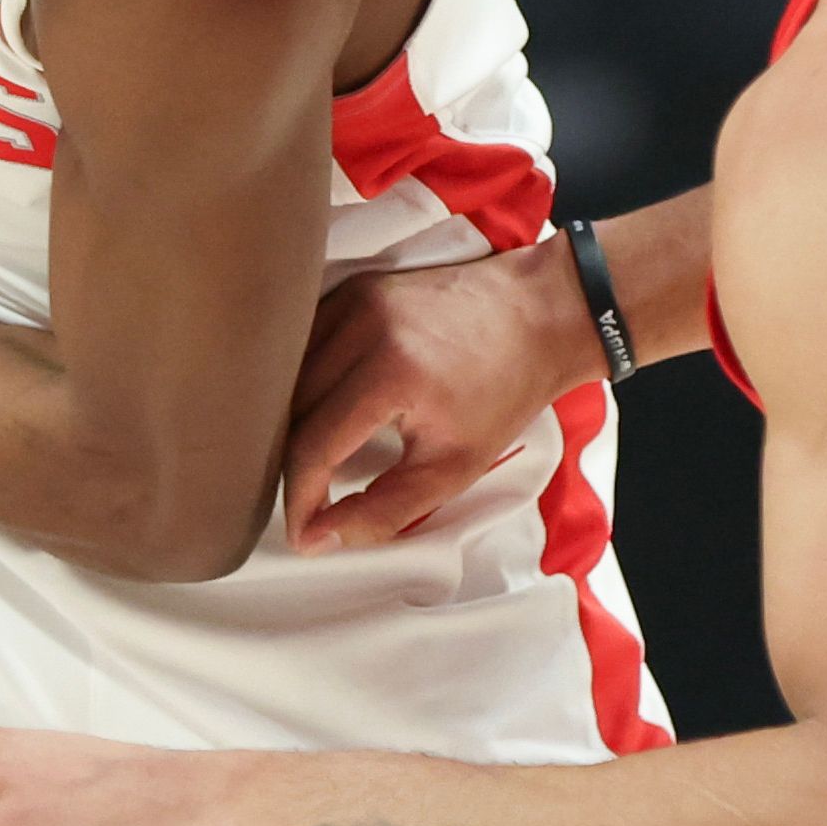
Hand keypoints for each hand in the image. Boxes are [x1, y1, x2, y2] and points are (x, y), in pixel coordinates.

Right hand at [281, 244, 600, 550]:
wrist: (538, 315)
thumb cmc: (504, 391)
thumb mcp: (452, 468)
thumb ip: (383, 510)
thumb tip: (319, 538)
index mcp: (391, 372)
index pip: (312, 446)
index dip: (299, 497)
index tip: (303, 531)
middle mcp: (362, 326)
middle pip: (290, 410)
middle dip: (290, 463)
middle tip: (307, 502)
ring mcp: (354, 298)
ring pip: (287, 373)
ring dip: (289, 422)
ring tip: (306, 462)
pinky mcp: (354, 287)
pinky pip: (303, 342)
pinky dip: (299, 381)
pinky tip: (313, 411)